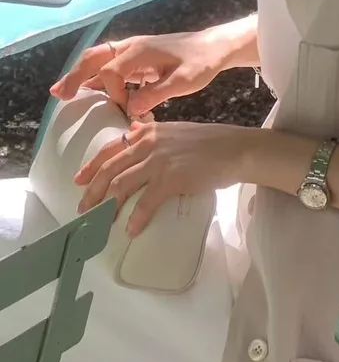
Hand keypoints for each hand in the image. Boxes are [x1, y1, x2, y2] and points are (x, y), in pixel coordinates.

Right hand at [50, 29, 234, 116]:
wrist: (213, 48)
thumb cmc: (202, 62)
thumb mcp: (185, 81)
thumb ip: (157, 93)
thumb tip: (130, 109)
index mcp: (140, 50)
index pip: (111, 71)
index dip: (112, 92)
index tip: (126, 109)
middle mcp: (131, 48)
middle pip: (94, 59)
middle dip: (75, 76)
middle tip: (59, 95)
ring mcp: (132, 52)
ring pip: (99, 61)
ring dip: (81, 76)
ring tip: (62, 94)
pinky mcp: (137, 60)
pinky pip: (111, 68)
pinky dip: (97, 79)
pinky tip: (89, 92)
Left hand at [76, 119, 252, 234]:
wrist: (236, 149)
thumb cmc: (212, 143)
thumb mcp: (176, 131)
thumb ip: (153, 133)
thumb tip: (134, 132)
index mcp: (148, 132)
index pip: (111, 149)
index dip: (91, 167)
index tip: (79, 181)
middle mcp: (148, 144)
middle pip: (110, 169)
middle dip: (93, 191)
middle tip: (84, 209)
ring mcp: (159, 161)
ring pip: (122, 185)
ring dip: (108, 206)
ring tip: (101, 222)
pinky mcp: (171, 178)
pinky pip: (147, 203)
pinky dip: (136, 218)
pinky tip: (131, 230)